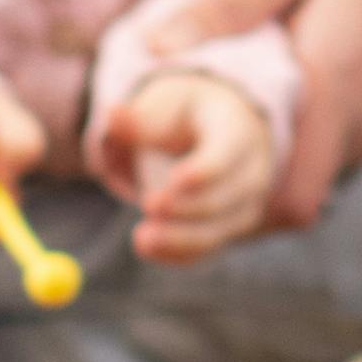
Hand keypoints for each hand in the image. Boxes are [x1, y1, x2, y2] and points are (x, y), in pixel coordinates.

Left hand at [93, 72, 277, 259]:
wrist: (208, 135)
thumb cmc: (183, 118)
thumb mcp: (162, 108)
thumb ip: (137, 119)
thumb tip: (111, 116)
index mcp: (236, 132)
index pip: (228, 155)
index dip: (204, 171)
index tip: (173, 180)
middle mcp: (249, 172)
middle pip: (226, 197)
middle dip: (187, 207)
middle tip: (148, 205)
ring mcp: (242, 205)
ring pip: (218, 231)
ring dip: (180, 239)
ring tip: (141, 238)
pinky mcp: (227, 230)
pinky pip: (207, 250)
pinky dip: (177, 253)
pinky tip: (146, 249)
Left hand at [149, 0, 361, 230]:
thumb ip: (225, 4)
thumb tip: (151, 49)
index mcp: (337, 85)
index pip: (285, 200)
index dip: (218, 218)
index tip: (152, 211)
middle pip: (282, 207)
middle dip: (212, 212)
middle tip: (139, 198)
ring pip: (297, 186)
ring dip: (237, 186)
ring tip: (164, 165)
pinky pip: (313, 159)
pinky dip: (266, 159)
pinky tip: (220, 132)